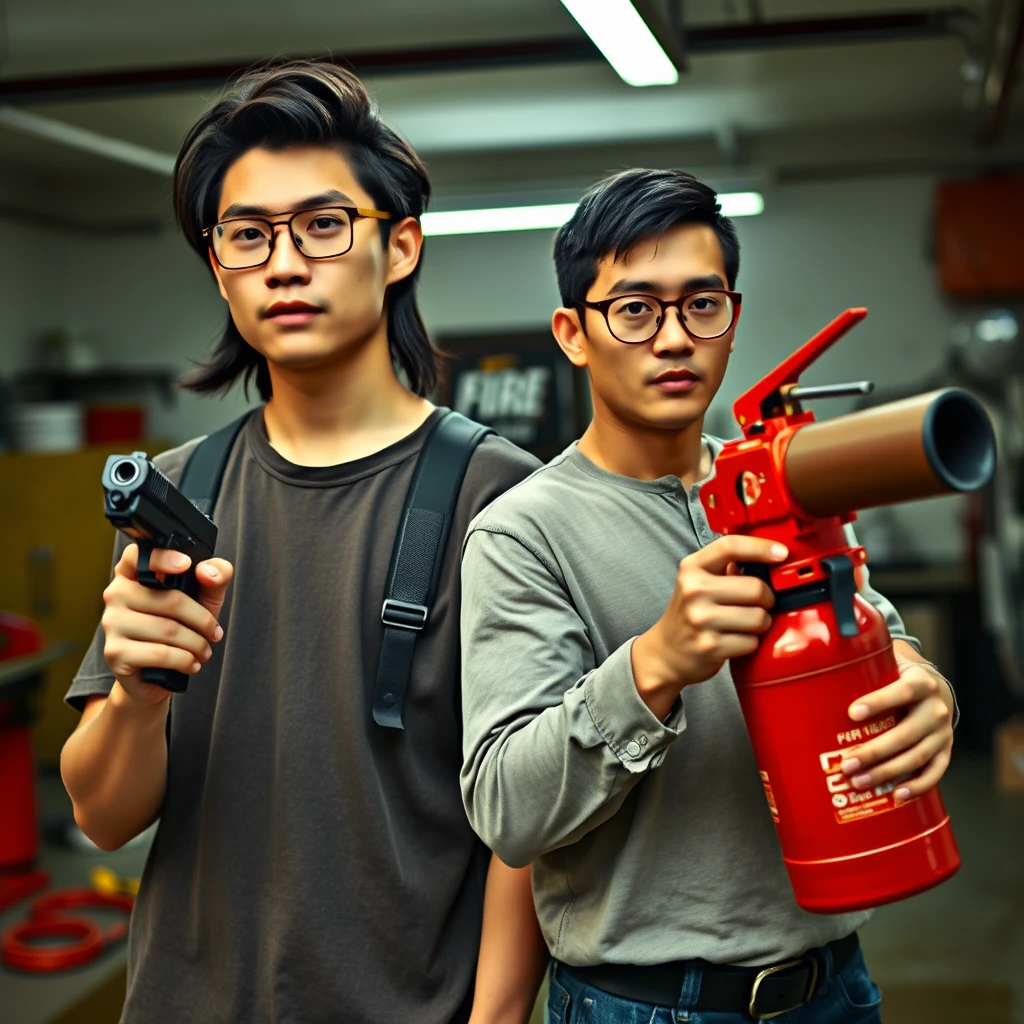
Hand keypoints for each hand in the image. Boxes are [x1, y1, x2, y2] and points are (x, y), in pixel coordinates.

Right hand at [101, 543, 232, 706]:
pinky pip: (160, 654)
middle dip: (202, 620)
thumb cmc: (181, 627)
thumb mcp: (206, 597)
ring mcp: (112, 623)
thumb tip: (207, 572)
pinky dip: (184, 660)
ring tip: (204, 650)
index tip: (186, 565)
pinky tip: (191, 663)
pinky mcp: (115, 653)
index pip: (137, 556)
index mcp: (133, 574)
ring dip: (197, 644)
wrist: (159, 674)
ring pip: (168, 630)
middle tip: (214, 633)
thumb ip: (216, 575)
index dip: (163, 557)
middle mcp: (116, 594)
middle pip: (170, 599)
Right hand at [631, 535, 786, 716]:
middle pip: (756, 588)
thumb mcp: (698, 582)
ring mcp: (700, 619)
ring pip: (759, 617)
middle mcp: (693, 590)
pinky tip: (735, 641)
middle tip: (757, 604)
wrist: (665, 652)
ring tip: (745, 624)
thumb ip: (727, 566)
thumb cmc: (689, 614)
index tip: (782, 553)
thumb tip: (770, 555)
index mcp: (692, 568)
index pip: (730, 546)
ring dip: (761, 623)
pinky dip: (750, 643)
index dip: (761, 547)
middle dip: (767, 599)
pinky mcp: (710, 646)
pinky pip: (752, 642)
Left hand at [840, 650, 953, 801]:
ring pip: (916, 756)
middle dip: (874, 752)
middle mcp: (936, 709)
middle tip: (847, 764)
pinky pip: (934, 772)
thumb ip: (865, 668)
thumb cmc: (901, 679)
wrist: (937, 690)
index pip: (902, 692)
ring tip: (860, 781)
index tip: (852, 713)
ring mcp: (942, 733)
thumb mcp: (890, 667)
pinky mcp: (945, 751)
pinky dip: (917, 786)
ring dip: (887, 772)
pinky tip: (897, 795)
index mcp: (921, 683)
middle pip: (905, 734)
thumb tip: (825, 668)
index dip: (878, 702)